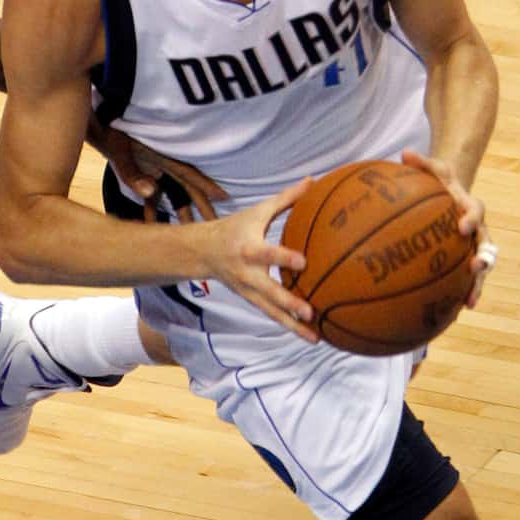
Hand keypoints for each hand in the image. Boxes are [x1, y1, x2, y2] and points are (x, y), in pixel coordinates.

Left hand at [102, 127, 226, 223]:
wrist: (100, 129)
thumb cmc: (114, 138)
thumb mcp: (121, 154)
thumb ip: (134, 174)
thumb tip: (152, 191)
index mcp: (164, 159)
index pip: (191, 174)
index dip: (208, 186)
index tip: (224, 196)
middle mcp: (164, 168)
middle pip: (188, 191)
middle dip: (202, 207)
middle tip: (215, 225)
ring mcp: (155, 175)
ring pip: (173, 198)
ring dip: (180, 216)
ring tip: (189, 237)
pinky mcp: (143, 179)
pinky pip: (152, 201)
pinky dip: (153, 215)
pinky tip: (152, 230)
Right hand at [200, 179, 317, 340]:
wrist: (204, 252)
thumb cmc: (236, 227)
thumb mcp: (258, 211)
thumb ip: (286, 199)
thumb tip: (313, 180)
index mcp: (250, 249)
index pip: (267, 254)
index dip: (283, 258)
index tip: (303, 263)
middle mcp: (248, 274)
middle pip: (269, 292)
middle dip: (289, 303)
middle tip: (310, 313)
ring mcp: (249, 291)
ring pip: (272, 312)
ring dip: (293, 326)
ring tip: (316, 338)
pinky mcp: (252, 301)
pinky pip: (272, 316)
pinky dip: (290, 327)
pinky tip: (312, 336)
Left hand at [401, 148, 495, 309]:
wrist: (449, 193)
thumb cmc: (438, 181)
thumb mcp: (432, 169)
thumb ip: (421, 163)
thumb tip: (404, 153)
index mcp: (469, 206)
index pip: (476, 211)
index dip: (471, 218)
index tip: (463, 226)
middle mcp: (476, 229)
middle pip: (486, 245)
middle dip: (484, 259)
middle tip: (477, 268)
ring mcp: (471, 247)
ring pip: (480, 267)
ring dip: (477, 284)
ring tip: (470, 302)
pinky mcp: (462, 260)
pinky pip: (463, 279)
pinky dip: (458, 294)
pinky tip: (448, 313)